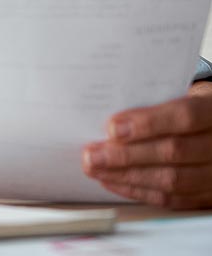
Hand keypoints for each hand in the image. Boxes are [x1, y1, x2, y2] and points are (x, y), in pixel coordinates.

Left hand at [82, 81, 211, 208]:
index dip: (148, 123)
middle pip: (174, 152)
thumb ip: (150, 105)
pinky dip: (138, 191)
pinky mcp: (207, 195)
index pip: (184, 117)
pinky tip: (113, 181)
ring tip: (95, 169)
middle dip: (126, 155)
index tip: (112, 128)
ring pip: (172, 180)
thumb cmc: (187, 107)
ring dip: (127, 176)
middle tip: (92, 155)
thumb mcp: (175, 94)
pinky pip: (173, 199)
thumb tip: (110, 122)